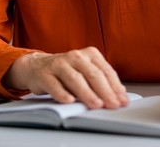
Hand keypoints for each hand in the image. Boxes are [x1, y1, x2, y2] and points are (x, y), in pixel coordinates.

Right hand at [4, 47, 128, 109]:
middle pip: (93, 74)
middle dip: (105, 91)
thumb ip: (101, 81)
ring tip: (97, 104)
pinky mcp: (44, 74)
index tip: (122, 100)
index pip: (106, 71)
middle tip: (113, 104)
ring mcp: (59, 64)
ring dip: (87, 93)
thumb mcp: (86, 71)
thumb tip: (120, 95)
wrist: (37, 66)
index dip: (115, 87)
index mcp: (89, 54)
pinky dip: (62, 93)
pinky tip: (69, 101)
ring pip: (75, 79)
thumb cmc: (66, 72)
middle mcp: (75, 56)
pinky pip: (54, 85)